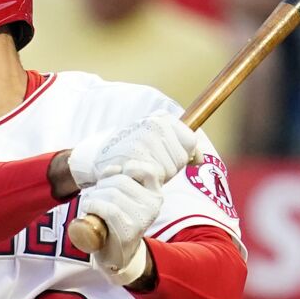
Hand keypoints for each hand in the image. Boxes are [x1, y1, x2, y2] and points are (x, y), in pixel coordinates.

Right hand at [68, 112, 196, 189]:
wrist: (98, 156)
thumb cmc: (132, 150)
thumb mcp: (158, 142)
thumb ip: (183, 147)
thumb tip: (201, 160)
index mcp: (162, 118)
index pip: (190, 142)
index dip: (182, 155)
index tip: (166, 156)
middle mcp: (154, 125)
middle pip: (181, 157)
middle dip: (170, 166)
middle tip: (149, 162)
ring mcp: (144, 139)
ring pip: (170, 169)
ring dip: (159, 175)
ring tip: (141, 167)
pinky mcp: (135, 156)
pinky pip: (156, 176)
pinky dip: (148, 180)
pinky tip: (136, 174)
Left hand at [78, 164, 162, 285]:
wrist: (116, 254)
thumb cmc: (117, 220)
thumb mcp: (123, 196)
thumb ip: (120, 178)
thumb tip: (114, 168)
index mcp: (155, 194)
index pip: (148, 170)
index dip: (126, 169)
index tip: (114, 179)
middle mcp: (153, 205)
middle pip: (121, 181)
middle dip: (102, 185)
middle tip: (95, 195)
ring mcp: (143, 218)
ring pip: (113, 194)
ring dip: (94, 196)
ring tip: (90, 204)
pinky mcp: (129, 231)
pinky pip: (109, 209)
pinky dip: (93, 205)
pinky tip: (88, 208)